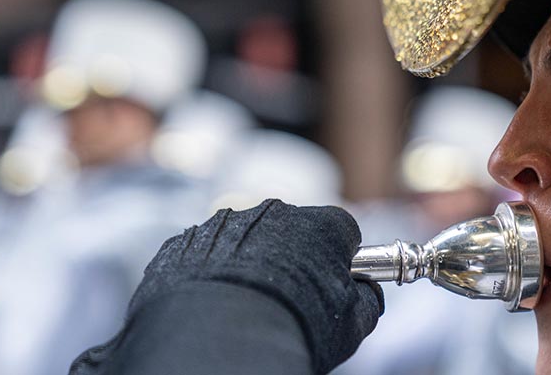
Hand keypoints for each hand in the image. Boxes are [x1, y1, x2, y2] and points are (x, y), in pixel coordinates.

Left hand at [130, 199, 383, 372]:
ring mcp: (223, 223)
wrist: (220, 338)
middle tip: (289, 301)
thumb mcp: (351, 324)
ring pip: (245, 240)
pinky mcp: (184, 242)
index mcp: (320, 224)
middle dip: (294, 259)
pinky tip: (213, 306)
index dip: (342, 259)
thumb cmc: (295, 327)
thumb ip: (366, 299)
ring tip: (245, 309)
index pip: (342, 230)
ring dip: (248, 265)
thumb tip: (365, 292)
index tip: (336, 284)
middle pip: (292, 231)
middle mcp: (272, 212)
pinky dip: (209, 274)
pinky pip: (205, 254)